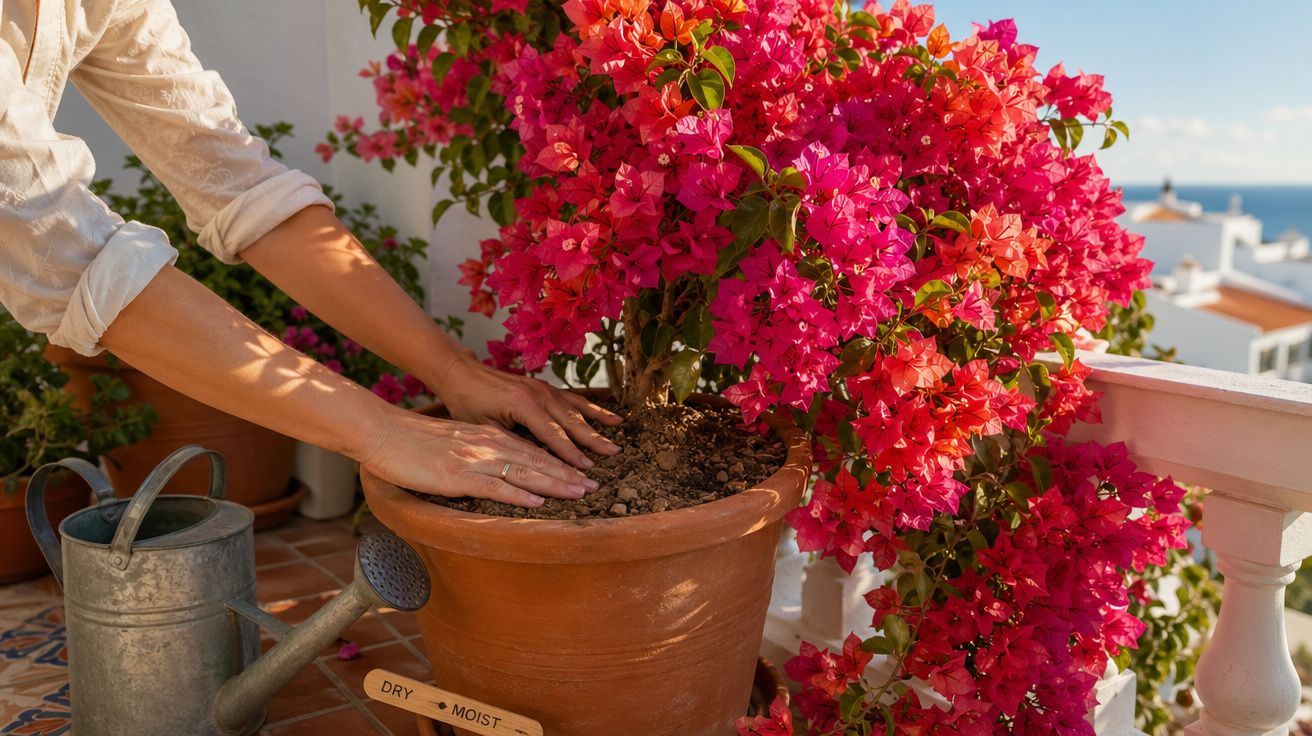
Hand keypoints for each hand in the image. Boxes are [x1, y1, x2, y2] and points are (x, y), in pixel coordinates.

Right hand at [358, 408, 599, 507]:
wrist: (383, 433)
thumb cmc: (413, 443)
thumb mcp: (454, 445)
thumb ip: (477, 456)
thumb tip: (494, 472)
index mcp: (487, 438)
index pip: (532, 451)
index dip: (559, 463)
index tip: (581, 474)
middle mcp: (487, 445)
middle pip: (536, 460)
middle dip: (567, 474)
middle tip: (594, 486)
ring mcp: (474, 459)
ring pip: (523, 471)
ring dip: (554, 483)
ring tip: (579, 493)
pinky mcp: (457, 475)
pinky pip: (494, 485)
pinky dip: (518, 493)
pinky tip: (537, 500)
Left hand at [432, 355, 622, 468]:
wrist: (462, 374)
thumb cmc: (468, 403)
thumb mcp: (484, 428)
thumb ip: (511, 442)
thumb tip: (535, 461)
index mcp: (523, 404)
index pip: (552, 434)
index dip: (570, 453)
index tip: (587, 469)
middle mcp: (538, 394)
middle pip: (571, 421)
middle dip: (593, 440)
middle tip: (613, 456)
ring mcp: (544, 388)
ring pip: (576, 410)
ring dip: (597, 426)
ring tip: (617, 439)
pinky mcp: (546, 388)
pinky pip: (574, 400)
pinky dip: (593, 409)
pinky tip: (611, 417)